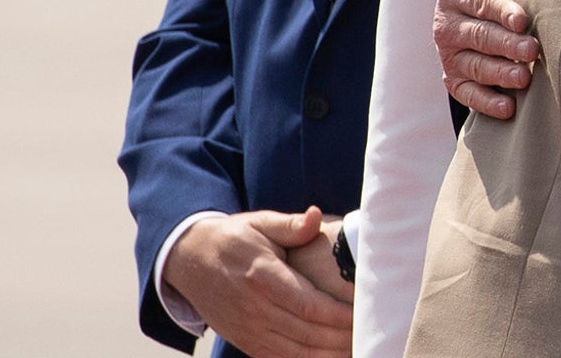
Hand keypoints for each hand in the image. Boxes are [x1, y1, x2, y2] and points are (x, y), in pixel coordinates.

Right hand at [163, 207, 351, 357]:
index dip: (339, 315)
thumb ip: (290, 225)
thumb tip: (315, 215)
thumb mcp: (260, 223)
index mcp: (263, 277)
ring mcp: (248, 329)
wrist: (189, 259)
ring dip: (329, 353)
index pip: (309, 305)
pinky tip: (330, 356)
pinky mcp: (245, 341)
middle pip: (307, 333)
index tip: (365, 314)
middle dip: (342, 337)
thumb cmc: (233, 238)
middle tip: (371, 333)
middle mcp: (254, 308)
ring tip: (358, 347)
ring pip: (296, 352)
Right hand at [435, 0, 539, 118]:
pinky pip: (466, 94)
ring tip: (525, 78)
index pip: (480, 1)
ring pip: (473, 66)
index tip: (523, 18)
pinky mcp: (452, 78)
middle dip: (506, 44)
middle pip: (478, 36)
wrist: (473, 9)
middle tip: (534, 50)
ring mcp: (448, 54)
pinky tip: (509, 108)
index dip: (501, 10)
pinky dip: (485, 103)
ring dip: (499, 74)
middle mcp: (446, 24)